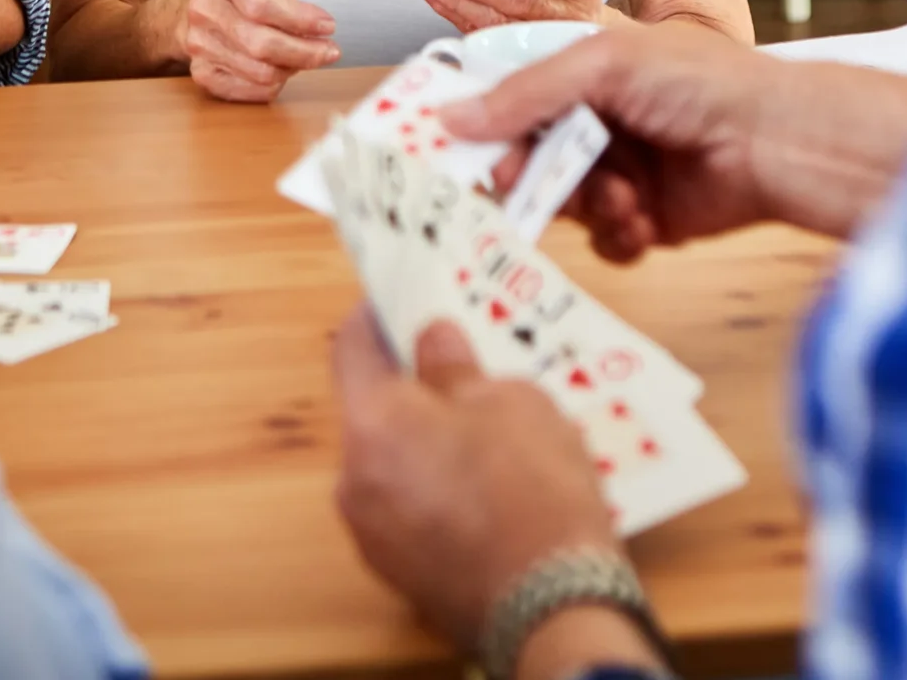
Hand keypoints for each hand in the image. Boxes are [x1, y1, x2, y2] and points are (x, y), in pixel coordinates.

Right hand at [174, 0, 338, 101]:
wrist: (202, 6)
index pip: (261, 3)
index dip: (300, 19)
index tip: (329, 24)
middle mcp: (204, 6)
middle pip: (261, 43)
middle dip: (304, 51)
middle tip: (329, 50)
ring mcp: (198, 42)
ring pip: (256, 71)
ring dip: (291, 68)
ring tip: (305, 55)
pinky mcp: (200, 71)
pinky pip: (243, 91)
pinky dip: (270, 87)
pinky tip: (281, 70)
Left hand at [331, 310, 645, 664]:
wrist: (555, 606)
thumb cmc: (532, 489)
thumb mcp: (510, 400)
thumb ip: (456, 366)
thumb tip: (433, 341)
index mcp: (370, 425)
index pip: (351, 350)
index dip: (376, 318)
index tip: (398, 299)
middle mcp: (355, 481)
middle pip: (373, 413)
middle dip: (413, 387)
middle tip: (462, 367)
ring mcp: (375, 536)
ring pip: (394, 465)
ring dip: (429, 442)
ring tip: (489, 430)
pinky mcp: (404, 575)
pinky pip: (413, 511)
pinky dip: (439, 490)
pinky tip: (490, 487)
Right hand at [441, 17, 768, 260]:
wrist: (779, 141)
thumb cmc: (705, 83)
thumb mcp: (604, 65)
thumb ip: (525, 93)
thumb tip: (452, 117)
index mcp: (582, 75)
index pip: (510, 100)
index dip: (483, 126)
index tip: (456, 149)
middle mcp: (595, 123)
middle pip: (528, 159)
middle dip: (530, 174)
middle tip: (529, 180)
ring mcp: (619, 173)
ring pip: (564, 205)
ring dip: (585, 205)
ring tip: (621, 196)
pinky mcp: (645, 220)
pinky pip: (603, 242)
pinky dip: (618, 235)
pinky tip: (644, 219)